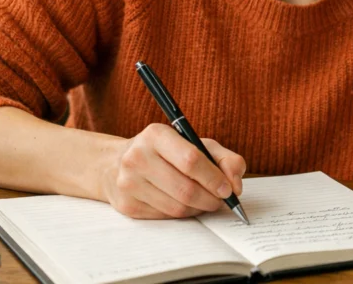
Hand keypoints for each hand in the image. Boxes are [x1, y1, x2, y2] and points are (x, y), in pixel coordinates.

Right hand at [99, 123, 246, 218]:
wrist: (116, 164)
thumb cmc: (165, 153)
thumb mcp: (194, 144)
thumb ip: (224, 158)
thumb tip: (236, 186)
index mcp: (155, 135)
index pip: (191, 160)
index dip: (214, 178)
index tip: (228, 189)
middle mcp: (137, 157)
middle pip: (185, 189)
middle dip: (210, 199)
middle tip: (220, 201)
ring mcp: (129, 183)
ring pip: (177, 208)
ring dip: (198, 209)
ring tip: (203, 201)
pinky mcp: (127, 205)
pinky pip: (165, 217)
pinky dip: (181, 214)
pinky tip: (183, 204)